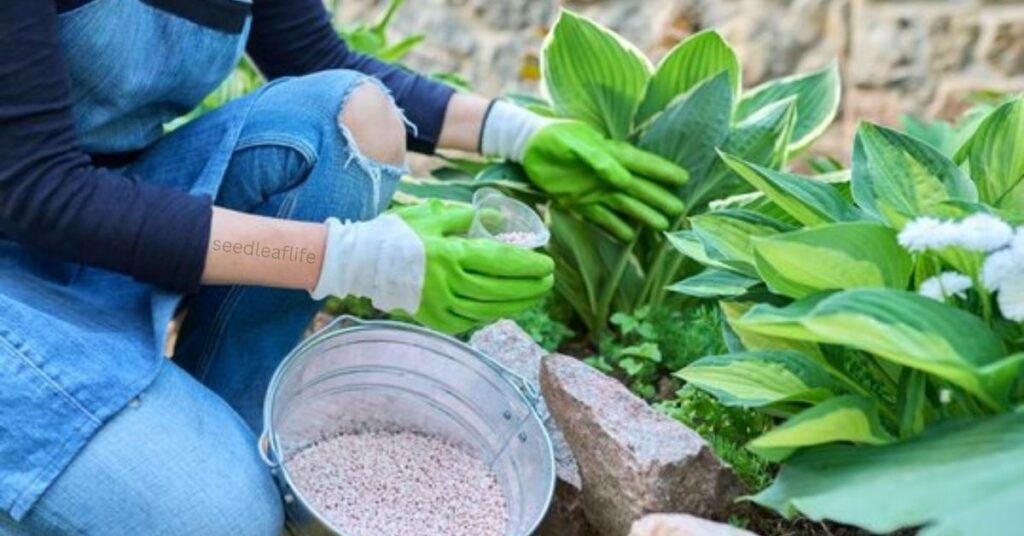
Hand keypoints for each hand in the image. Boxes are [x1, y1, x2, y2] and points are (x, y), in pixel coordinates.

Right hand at [311, 200, 554, 333]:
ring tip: (534, 295)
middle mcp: (450, 284)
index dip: (529, 266)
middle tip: (548, 281)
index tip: (548, 265)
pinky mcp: (435, 320)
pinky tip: (504, 307)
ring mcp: (442, 306)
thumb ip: (466, 217)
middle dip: (530, 287)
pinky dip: (492, 314)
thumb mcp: (432, 215)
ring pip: (491, 309)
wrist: (358, 263)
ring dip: (517, 303)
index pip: (502, 262)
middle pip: (502, 289)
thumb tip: (497, 218)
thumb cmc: (394, 234)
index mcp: (452, 255)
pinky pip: (472, 320)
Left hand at [522, 121, 687, 240]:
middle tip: (678, 211)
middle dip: (658, 198)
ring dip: (642, 215)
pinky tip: (629, 236)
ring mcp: (595, 189)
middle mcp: (607, 174)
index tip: (683, 179)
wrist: (527, 147)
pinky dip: (615, 226)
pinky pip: (601, 217)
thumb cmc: (553, 138)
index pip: (642, 164)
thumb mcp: (575, 144)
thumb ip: (599, 160)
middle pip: (638, 188)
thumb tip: (623, 179)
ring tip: (662, 226)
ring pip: (624, 205)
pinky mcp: (579, 202)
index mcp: (610, 154)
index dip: (662, 171)